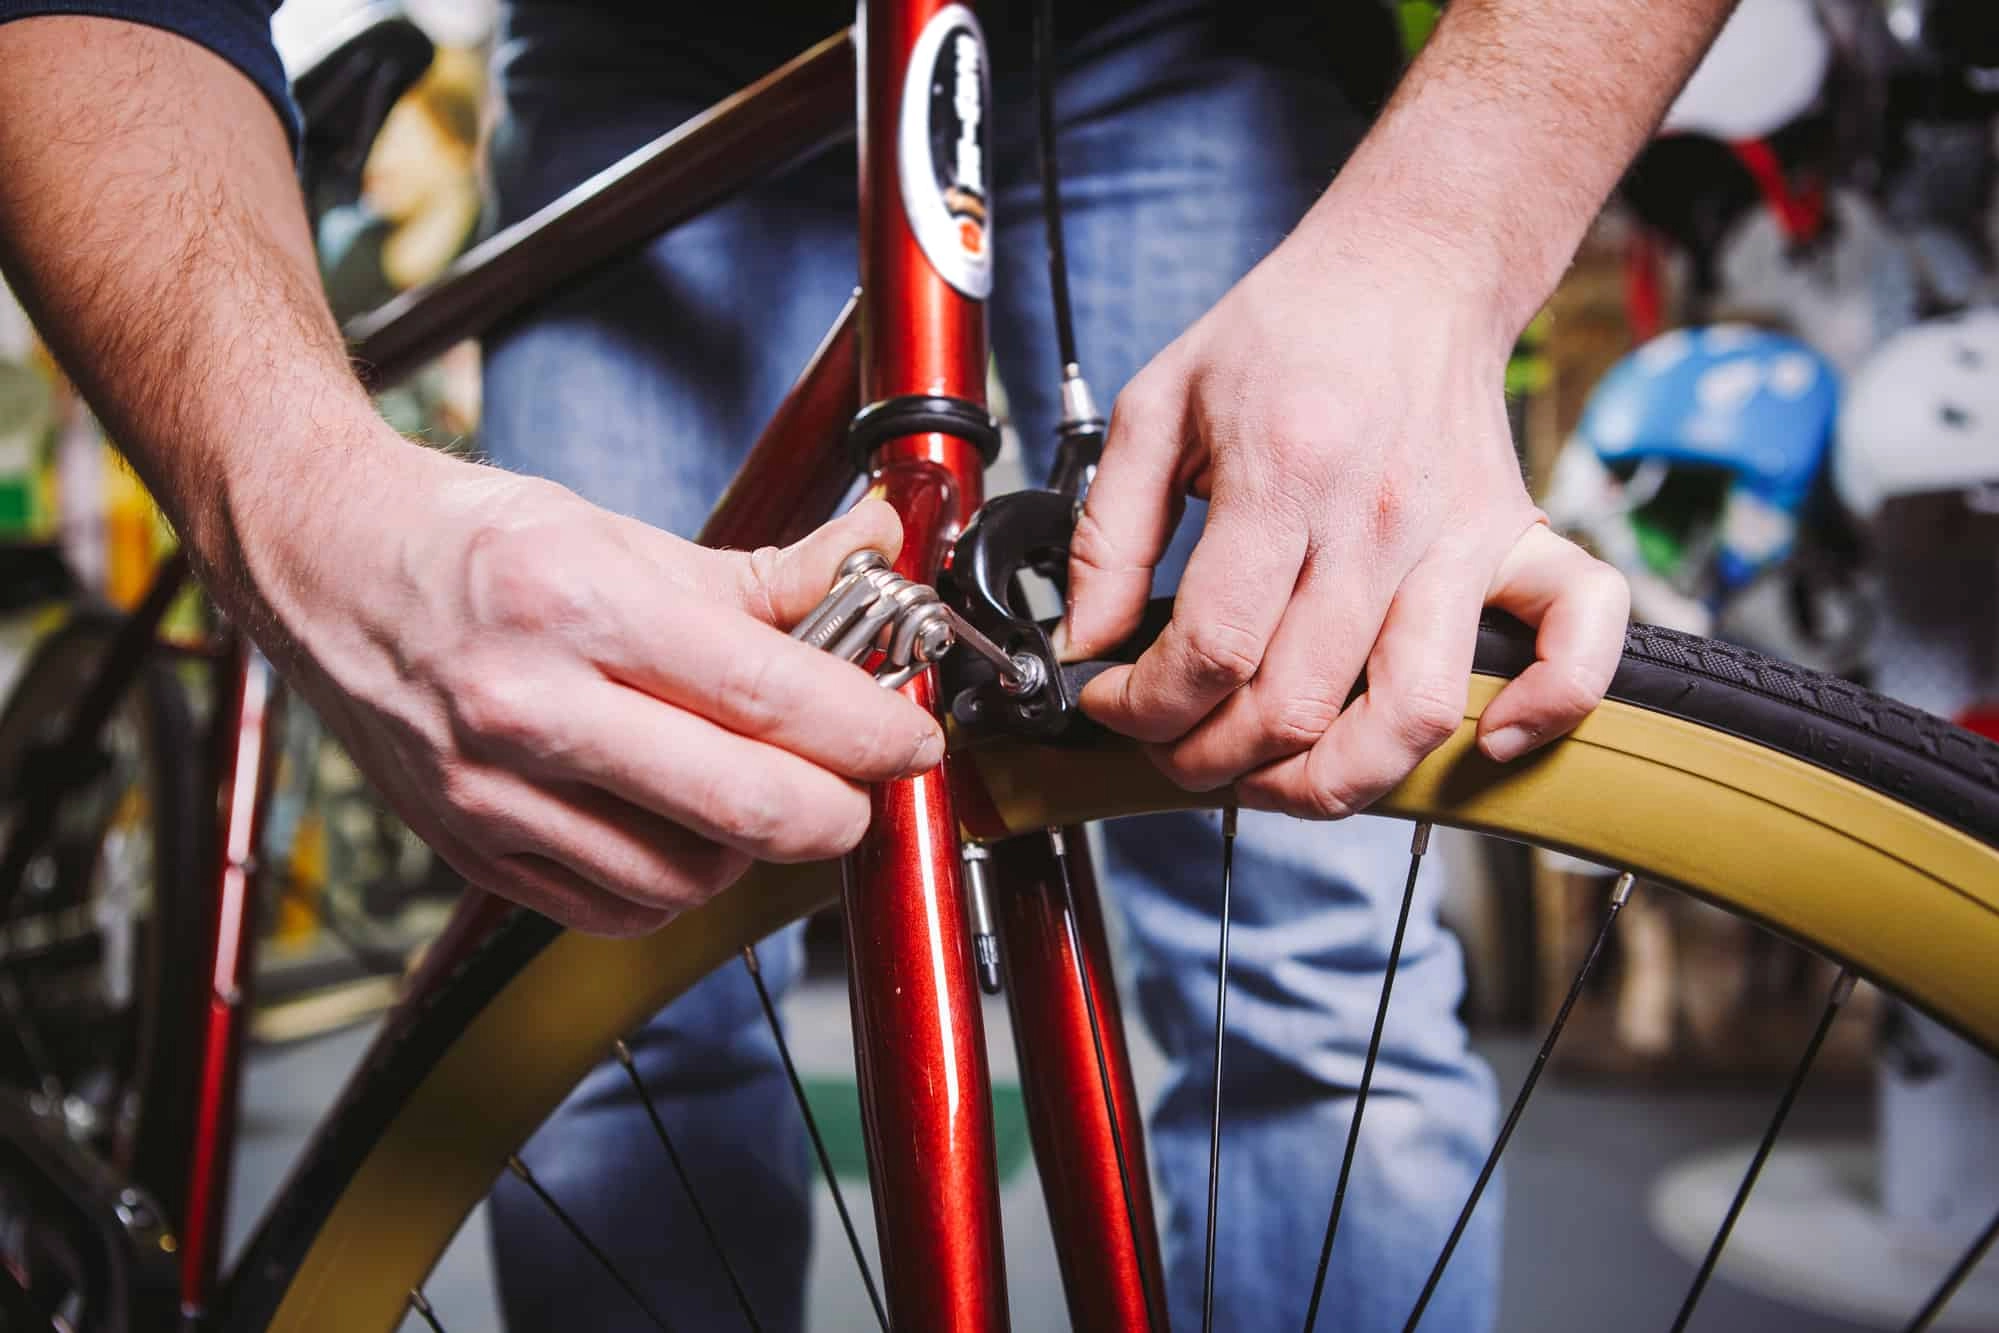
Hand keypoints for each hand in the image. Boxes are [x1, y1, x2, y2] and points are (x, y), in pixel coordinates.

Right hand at [248, 437, 943, 934]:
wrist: (326, 568)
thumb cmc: (470, 545)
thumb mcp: (621, 534)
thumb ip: (762, 575)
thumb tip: (875, 563)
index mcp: (577, 608)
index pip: (771, 697)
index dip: (871, 728)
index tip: (912, 734)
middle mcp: (529, 710)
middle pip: (744, 807)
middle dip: (841, 808)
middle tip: (866, 781)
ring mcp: (495, 795)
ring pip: (690, 876)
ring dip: (758, 849)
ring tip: (764, 792)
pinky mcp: (475, 851)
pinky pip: (618, 908)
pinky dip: (679, 883)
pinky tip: (685, 828)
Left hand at [1059, 224, 1628, 817]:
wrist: (1407, 266)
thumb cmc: (1280, 336)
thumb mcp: (1156, 410)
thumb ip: (1107, 534)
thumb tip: (1086, 644)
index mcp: (1283, 477)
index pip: (1210, 647)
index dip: (1143, 704)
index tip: (1114, 701)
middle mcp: (1379, 520)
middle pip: (1295, 706)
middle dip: (1210, 757)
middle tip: (1175, 744)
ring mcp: (1459, 539)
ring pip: (1412, 715)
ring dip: (1331, 782)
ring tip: (1274, 775)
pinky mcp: (1518, 543)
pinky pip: (1576, 643)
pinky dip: (1544, 710)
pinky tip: (1484, 741)